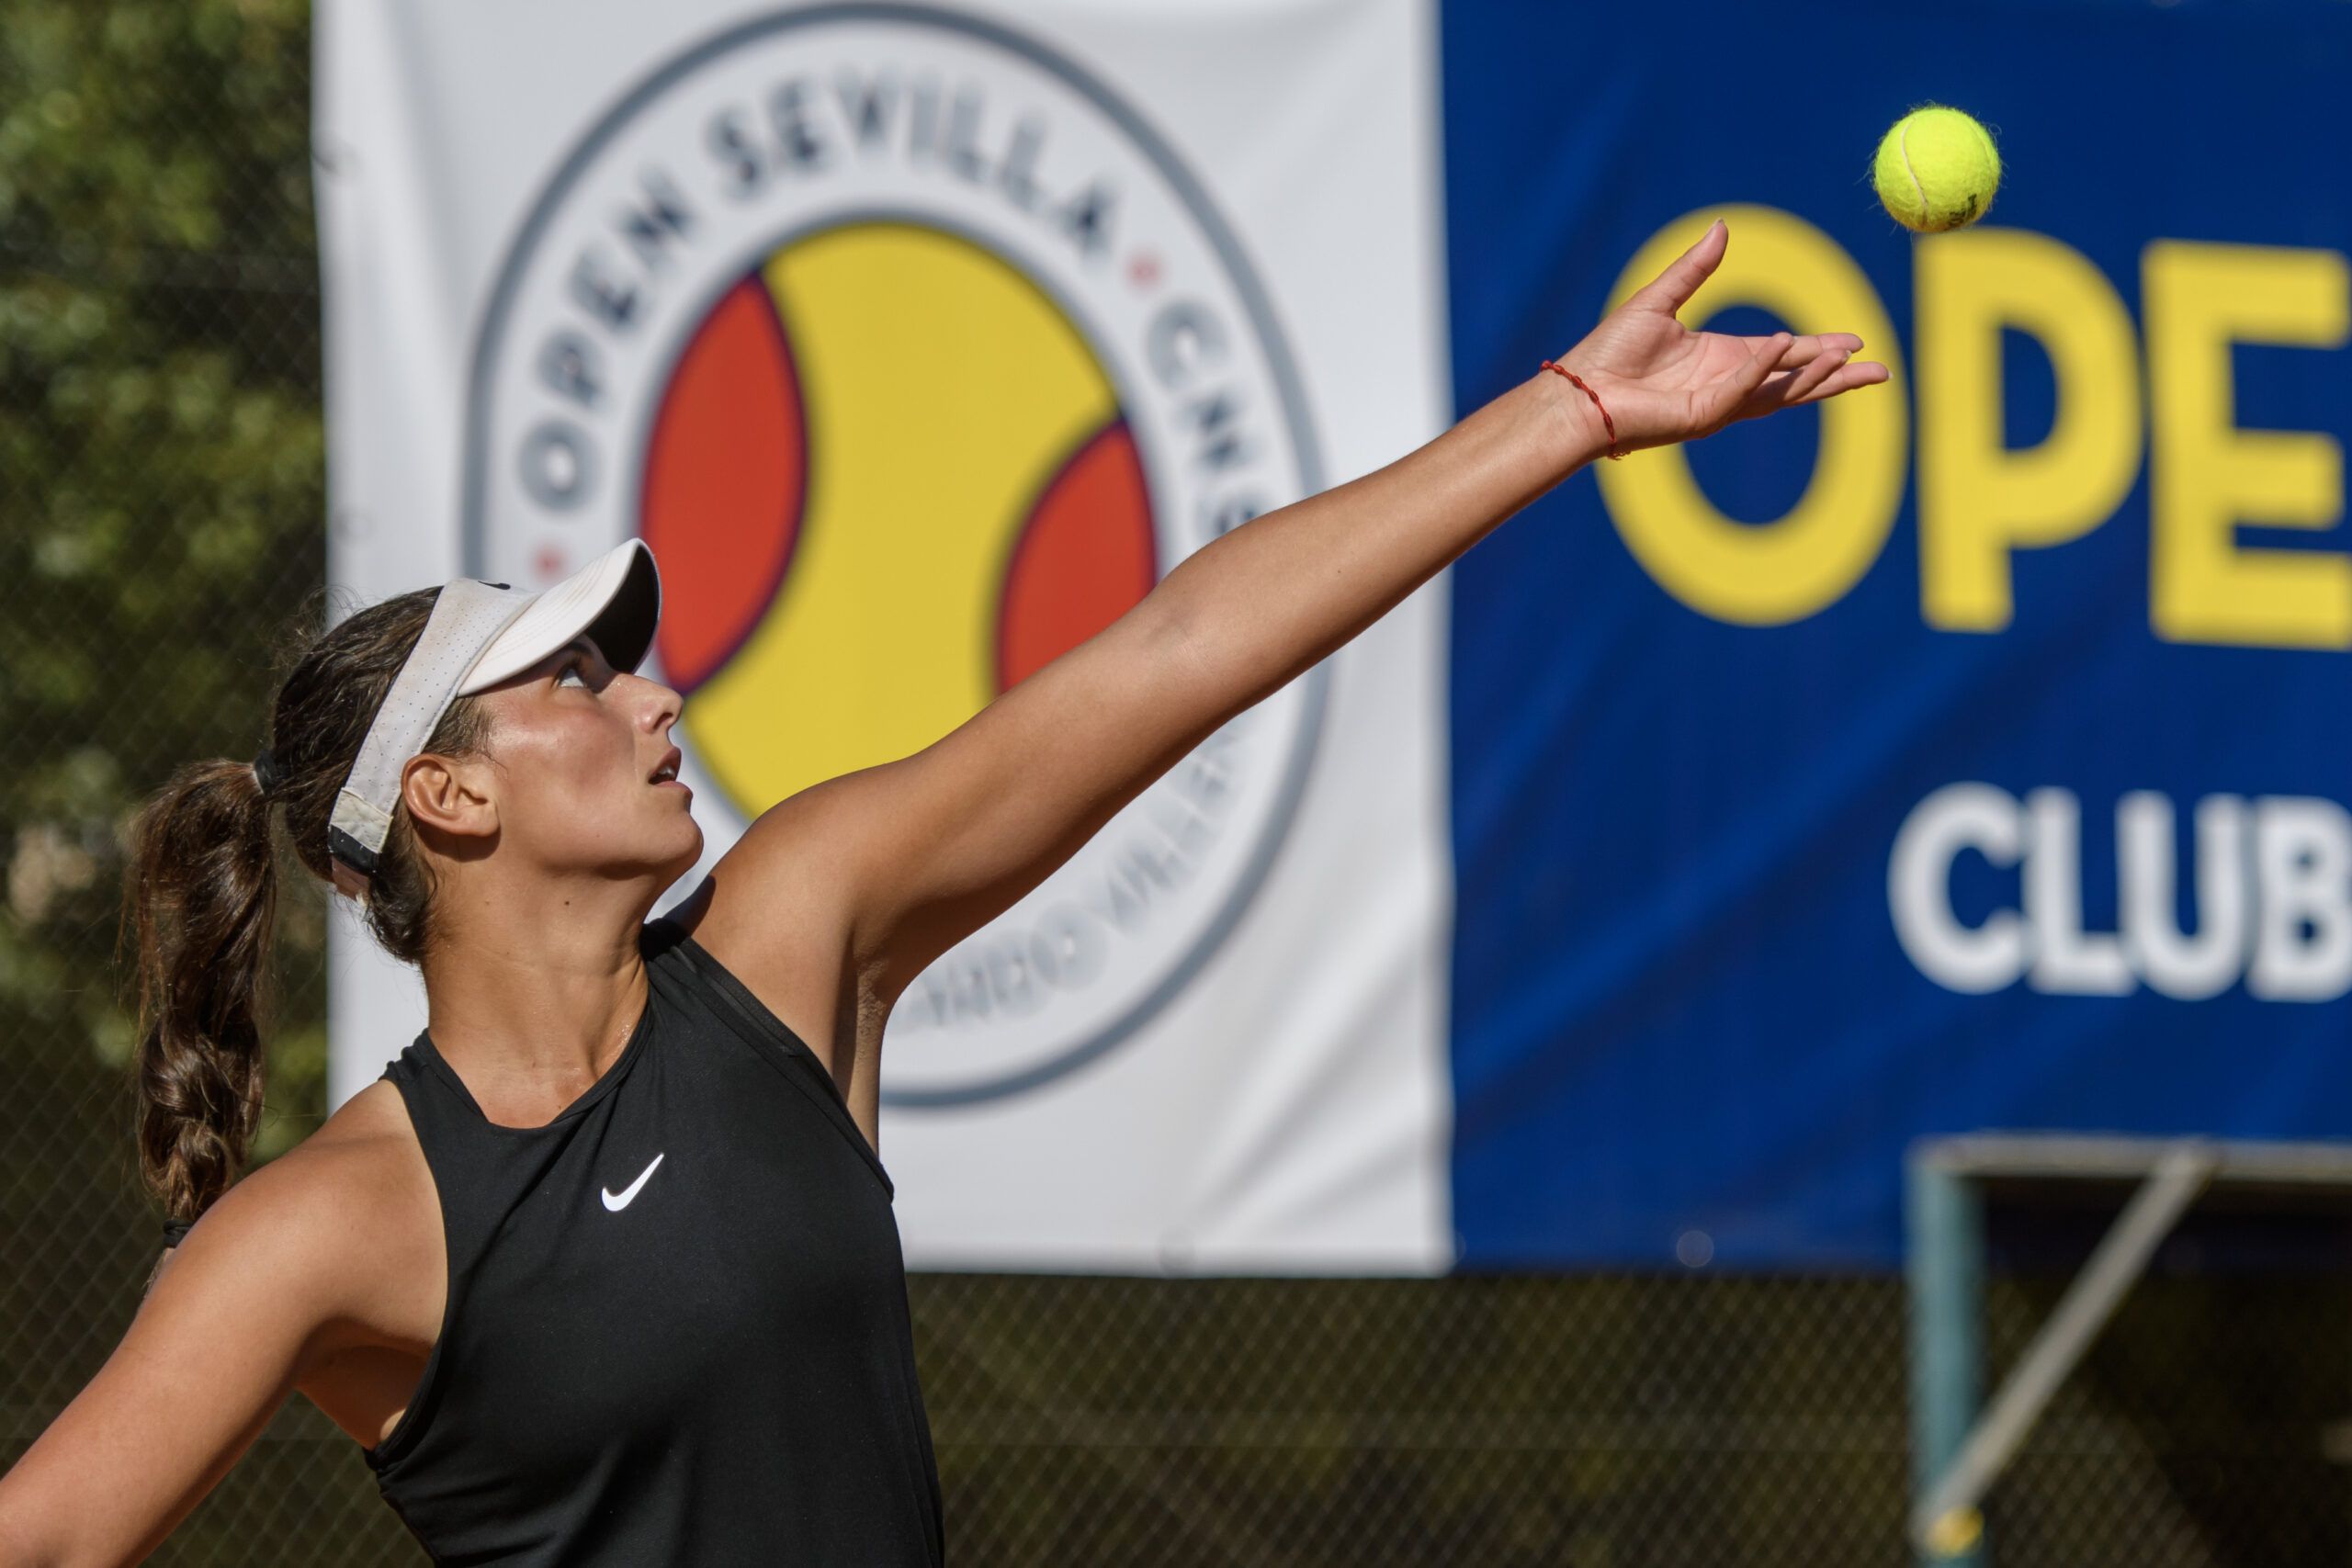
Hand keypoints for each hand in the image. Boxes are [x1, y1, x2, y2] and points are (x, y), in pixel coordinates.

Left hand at [1550, 219, 1887, 456]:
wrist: (1578, 390)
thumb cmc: (1610, 352)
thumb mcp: (1661, 299)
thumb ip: (1696, 268)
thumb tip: (1722, 226)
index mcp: (1720, 359)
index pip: (1782, 356)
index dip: (1818, 350)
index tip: (1855, 343)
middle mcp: (1725, 385)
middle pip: (1794, 383)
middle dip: (1836, 377)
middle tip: (1880, 371)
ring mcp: (1716, 405)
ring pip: (1778, 393)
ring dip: (1814, 376)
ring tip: (1849, 359)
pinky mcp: (1700, 416)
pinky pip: (1741, 390)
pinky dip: (1764, 368)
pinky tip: (1786, 348)